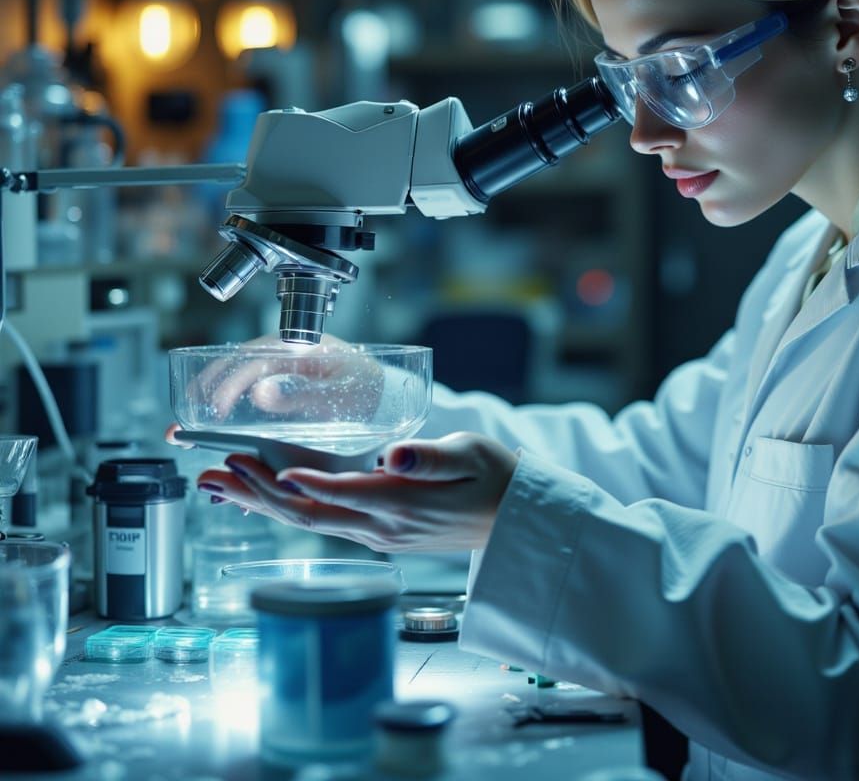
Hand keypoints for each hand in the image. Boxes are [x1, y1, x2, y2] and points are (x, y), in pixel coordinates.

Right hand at [188, 334, 383, 423]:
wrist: (384, 395)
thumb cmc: (367, 388)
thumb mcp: (342, 393)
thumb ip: (305, 394)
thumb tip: (260, 391)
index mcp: (298, 347)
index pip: (252, 360)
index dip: (229, 384)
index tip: (215, 411)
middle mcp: (284, 356)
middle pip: (235, 367)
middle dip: (206, 391)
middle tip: (183, 421)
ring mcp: (280, 373)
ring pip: (237, 382)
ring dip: (211, 401)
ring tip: (188, 427)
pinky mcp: (280, 391)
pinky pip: (248, 398)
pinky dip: (230, 413)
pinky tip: (218, 436)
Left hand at [195, 433, 518, 551]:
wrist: (514, 520)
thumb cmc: (495, 480)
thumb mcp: (470, 455)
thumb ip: (426, 458)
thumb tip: (390, 456)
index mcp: (402, 504)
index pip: (338, 494)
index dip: (296, 482)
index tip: (257, 464)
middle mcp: (383, 527)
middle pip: (307, 515)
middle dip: (255, 494)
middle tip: (212, 473)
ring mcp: (379, 536)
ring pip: (309, 522)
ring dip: (261, 502)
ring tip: (219, 483)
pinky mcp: (380, 534)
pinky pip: (324, 523)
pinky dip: (287, 508)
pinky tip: (265, 497)